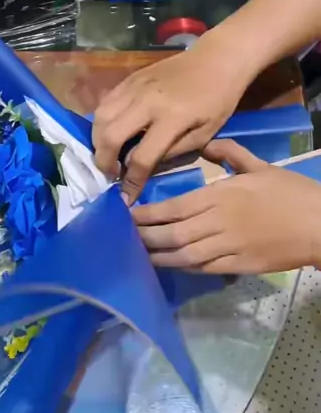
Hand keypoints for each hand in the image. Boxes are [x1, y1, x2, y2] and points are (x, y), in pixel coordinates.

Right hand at [93, 39, 246, 203]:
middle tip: (109, 175)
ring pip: (100, 117)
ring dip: (98, 141)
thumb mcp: (205, 134)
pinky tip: (109, 132)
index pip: (141, 157)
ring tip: (107, 155)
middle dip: (104, 161)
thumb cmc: (217, 100)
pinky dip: (101, 121)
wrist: (216, 59)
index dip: (131, 182)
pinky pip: (105, 102)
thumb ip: (173, 152)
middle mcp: (147, 102)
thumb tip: (142, 169)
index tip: (126, 198)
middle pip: (111, 136)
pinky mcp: (129, 79)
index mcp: (172, 118)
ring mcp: (135, 87)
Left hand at [133, 140, 320, 273]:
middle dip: (144, 238)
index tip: (125, 215)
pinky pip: (204, 268)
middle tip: (122, 238)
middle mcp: (218, 223)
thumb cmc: (290, 193)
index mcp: (220, 196)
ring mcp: (228, 248)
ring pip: (183, 255)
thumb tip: (204, 144)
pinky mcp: (239, 266)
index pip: (173, 208)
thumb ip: (230, 153)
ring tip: (136, 255)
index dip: (147, 214)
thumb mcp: (261, 166)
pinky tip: (169, 264)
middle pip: (172, 234)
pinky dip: (183, 267)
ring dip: (158, 256)